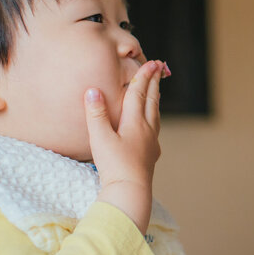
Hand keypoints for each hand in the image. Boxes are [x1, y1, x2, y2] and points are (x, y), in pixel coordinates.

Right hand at [85, 60, 163, 231]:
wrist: (130, 192)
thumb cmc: (114, 166)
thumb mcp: (100, 138)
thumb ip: (96, 113)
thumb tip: (93, 90)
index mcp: (135, 122)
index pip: (139, 94)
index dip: (143, 77)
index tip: (151, 62)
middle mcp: (147, 129)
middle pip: (152, 100)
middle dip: (154, 82)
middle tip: (160, 67)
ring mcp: (151, 143)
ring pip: (155, 114)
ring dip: (156, 98)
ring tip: (157, 89)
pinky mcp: (150, 155)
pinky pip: (155, 129)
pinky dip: (154, 118)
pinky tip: (152, 124)